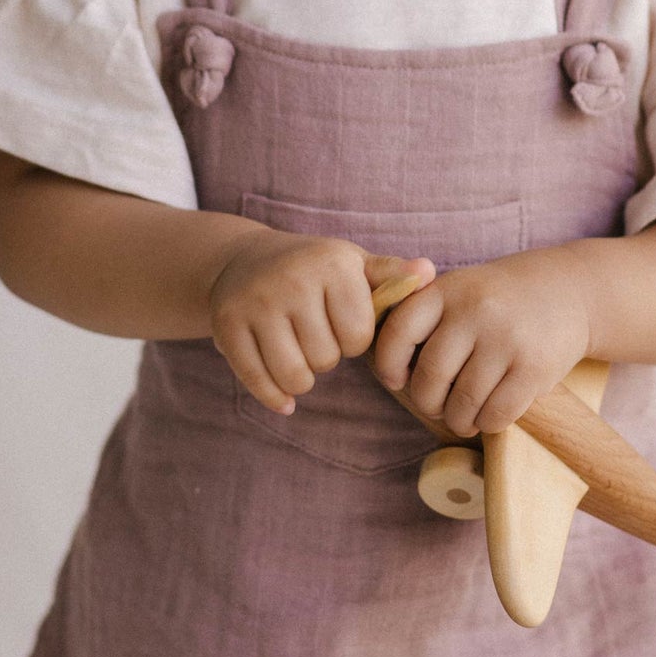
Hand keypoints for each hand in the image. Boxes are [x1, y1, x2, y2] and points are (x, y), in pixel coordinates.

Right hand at [208, 228, 435, 414]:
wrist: (243, 259)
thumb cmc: (313, 268)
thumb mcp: (352, 265)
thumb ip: (392, 276)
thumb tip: (429, 272)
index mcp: (332, 264)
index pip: (360, 337)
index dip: (355, 340)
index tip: (342, 324)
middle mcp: (292, 280)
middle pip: (326, 359)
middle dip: (326, 357)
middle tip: (315, 337)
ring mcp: (255, 303)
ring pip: (295, 376)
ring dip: (302, 379)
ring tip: (300, 356)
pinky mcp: (226, 326)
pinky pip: (258, 383)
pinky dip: (274, 397)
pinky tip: (283, 395)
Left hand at [371, 248, 592, 439]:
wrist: (569, 291)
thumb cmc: (498, 301)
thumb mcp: (459, 290)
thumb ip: (423, 318)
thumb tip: (385, 369)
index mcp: (447, 289)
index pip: (398, 333)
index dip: (388, 365)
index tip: (397, 380)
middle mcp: (476, 310)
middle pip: (430, 377)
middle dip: (428, 402)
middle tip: (437, 405)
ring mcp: (507, 338)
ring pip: (462, 403)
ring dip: (458, 420)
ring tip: (463, 416)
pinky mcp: (535, 368)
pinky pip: (496, 414)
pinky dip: (487, 424)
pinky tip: (489, 415)